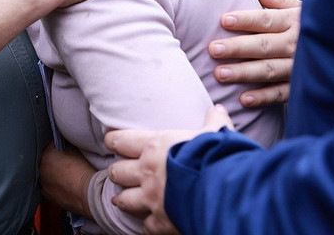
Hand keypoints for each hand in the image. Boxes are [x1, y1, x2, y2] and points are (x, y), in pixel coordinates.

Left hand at [40, 142, 95, 217]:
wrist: (88, 194)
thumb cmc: (82, 171)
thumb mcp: (75, 150)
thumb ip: (66, 145)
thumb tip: (65, 144)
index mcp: (45, 157)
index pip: (50, 146)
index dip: (59, 145)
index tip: (65, 147)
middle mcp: (41, 172)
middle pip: (46, 162)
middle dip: (54, 161)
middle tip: (66, 162)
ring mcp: (44, 187)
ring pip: (47, 176)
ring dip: (53, 175)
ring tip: (66, 175)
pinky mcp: (49, 199)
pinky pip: (50, 189)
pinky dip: (56, 186)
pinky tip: (65, 186)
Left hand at [106, 105, 232, 234]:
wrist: (223, 191)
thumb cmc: (215, 157)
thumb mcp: (216, 134)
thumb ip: (214, 122)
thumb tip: (218, 109)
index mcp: (154, 147)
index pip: (121, 141)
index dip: (113, 140)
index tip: (111, 140)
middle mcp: (147, 173)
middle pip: (118, 172)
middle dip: (117, 172)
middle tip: (119, 171)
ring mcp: (151, 199)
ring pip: (125, 200)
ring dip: (123, 199)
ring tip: (120, 199)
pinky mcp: (161, 221)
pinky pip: (146, 226)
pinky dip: (148, 224)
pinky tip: (150, 223)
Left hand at [209, 0, 300, 106]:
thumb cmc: (310, 24)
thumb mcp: (299, 8)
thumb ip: (277, 0)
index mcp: (294, 21)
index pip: (266, 20)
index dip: (246, 20)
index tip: (224, 21)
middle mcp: (297, 44)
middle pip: (264, 45)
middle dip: (238, 47)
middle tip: (214, 49)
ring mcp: (299, 67)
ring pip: (269, 69)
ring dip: (244, 73)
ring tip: (220, 73)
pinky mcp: (300, 86)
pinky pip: (281, 93)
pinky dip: (263, 97)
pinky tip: (243, 99)